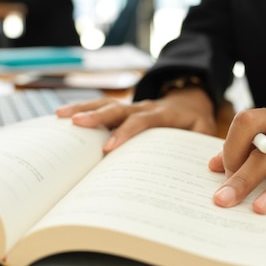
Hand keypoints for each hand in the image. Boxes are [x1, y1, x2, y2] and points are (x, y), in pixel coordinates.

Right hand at [56, 87, 216, 152]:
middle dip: (96, 116)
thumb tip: (203, 167)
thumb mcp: (204, 130)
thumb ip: (200, 143)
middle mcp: (143, 107)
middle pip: (117, 109)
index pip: (142, 122)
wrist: (190, 98)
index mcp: (163, 113)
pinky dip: (82, 110)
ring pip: (105, 105)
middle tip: (75, 124)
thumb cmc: (196, 120)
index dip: (125, 133)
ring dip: (83, 109)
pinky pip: (101, 107)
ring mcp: (131, 107)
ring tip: (61, 117)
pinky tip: (63, 118)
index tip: (108, 148)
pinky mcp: (123, 110)